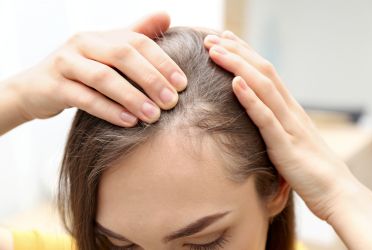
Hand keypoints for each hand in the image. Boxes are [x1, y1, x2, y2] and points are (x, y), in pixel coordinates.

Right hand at [10, 11, 186, 126]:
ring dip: (132, 97)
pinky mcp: (53, 86)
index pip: (138, 42)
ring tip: (154, 115)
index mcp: (101, 35)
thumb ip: (136, 35)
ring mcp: (66, 63)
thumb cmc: (81, 72)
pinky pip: (84, 98)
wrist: (35, 88)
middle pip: (122, 56)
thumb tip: (166, 15)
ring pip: (103, 77)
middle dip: (151, 79)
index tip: (183, 84)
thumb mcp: (107, 52)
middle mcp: (83, 43)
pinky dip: (109, 110)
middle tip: (172, 102)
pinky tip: (129, 122)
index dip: (163, 62)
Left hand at [204, 31, 355, 221]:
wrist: (335, 191)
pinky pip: (266, 118)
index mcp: (289, 108)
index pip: (265, 72)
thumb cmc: (309, 167)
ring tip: (216, 51)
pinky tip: (235, 83)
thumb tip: (255, 116)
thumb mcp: (289, 138)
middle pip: (262, 72)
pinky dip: (250, 99)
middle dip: (236, 52)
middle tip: (211, 38)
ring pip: (263, 87)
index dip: (245, 53)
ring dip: (238, 66)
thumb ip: (274, 124)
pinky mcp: (286, 146)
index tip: (224, 40)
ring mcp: (289, 125)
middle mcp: (290, 110)